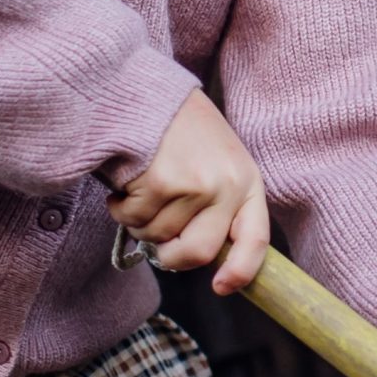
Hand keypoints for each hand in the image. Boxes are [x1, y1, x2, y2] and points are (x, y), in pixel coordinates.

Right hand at [107, 91, 269, 293]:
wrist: (143, 89)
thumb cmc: (178, 129)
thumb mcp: (216, 161)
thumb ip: (218, 205)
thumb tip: (205, 257)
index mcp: (247, 181)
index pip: (255, 240)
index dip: (240, 271)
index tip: (221, 287)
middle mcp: (228, 185)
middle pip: (200, 252)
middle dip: (170, 255)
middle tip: (153, 236)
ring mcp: (196, 185)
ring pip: (159, 237)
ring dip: (140, 222)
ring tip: (140, 187)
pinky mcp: (162, 183)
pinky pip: (134, 220)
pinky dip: (120, 208)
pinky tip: (125, 180)